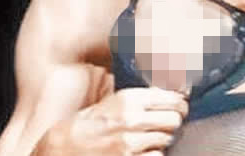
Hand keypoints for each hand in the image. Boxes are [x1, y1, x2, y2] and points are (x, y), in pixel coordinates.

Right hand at [42, 87, 187, 155]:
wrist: (62, 148)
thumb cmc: (86, 124)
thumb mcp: (111, 102)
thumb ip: (138, 99)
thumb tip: (167, 95)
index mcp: (128, 99)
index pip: (171, 98)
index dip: (180, 102)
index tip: (182, 105)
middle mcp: (131, 119)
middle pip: (174, 118)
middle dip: (174, 121)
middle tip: (171, 122)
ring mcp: (130, 143)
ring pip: (167, 138)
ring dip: (164, 138)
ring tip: (153, 137)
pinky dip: (154, 154)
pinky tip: (145, 151)